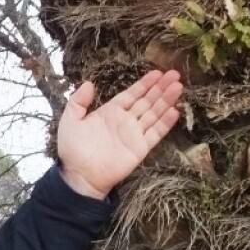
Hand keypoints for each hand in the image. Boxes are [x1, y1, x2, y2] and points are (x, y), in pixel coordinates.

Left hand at [57, 70, 183, 198]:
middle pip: (147, 101)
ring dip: (166, 100)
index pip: (131, 94)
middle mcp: (125, 121)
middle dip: (161, 88)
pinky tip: (175, 111)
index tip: (158, 73)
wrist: (80, 177)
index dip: (145, 84)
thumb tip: (89, 83)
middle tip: (175, 74)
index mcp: (110, 112)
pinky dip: (165, 123)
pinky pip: (155, 133)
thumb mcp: (71, 120)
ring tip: (179, 87)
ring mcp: (134, 134)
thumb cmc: (73, 149)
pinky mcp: (140, 149)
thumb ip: (78, 101)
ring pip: (154, 113)